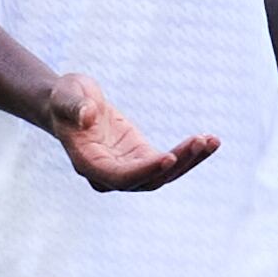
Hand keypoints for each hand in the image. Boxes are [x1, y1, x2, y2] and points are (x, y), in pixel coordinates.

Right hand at [47, 72, 217, 193]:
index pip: (119, 177)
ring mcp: (128, 168)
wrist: (71, 104)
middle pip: (148, 181)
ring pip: (163, 175)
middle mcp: (109, 174)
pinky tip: (211, 140)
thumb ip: (74, 106)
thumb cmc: (66, 99)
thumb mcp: (66, 96)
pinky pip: (169, 162)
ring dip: (189, 160)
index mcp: (88, 163)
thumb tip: (87, 116)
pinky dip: (189, 154)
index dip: (144, 171)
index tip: (168, 157)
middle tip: (200, 142)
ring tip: (211, 141)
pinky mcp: (141, 158)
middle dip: (176, 164)